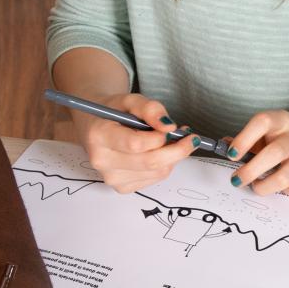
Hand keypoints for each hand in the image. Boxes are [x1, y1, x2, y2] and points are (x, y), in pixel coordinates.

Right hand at [71, 92, 197, 194]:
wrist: (97, 126)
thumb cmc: (115, 111)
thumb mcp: (131, 99)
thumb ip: (150, 108)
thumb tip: (168, 126)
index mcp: (99, 136)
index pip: (136, 144)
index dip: (160, 137)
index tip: (174, 128)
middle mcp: (102, 160)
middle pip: (150, 162)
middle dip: (177, 150)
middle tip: (191, 138)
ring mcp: (111, 177)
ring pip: (157, 173)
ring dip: (172, 157)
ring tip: (172, 141)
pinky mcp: (122, 187)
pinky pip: (154, 179)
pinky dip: (165, 166)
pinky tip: (160, 153)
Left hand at [229, 109, 288, 198]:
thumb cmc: (283, 137)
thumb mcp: (265, 132)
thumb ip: (246, 140)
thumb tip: (223, 146)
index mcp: (281, 120)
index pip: (262, 122)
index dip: (244, 139)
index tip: (231, 155)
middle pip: (274, 153)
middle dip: (251, 171)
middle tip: (237, 180)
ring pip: (285, 176)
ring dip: (265, 186)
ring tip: (257, 187)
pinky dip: (288, 193)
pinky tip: (283, 188)